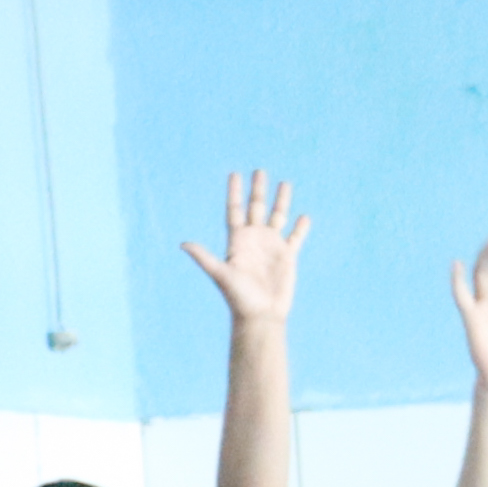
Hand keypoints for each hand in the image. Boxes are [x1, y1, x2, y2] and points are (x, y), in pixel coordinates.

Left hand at [182, 168, 305, 324]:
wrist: (260, 316)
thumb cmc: (238, 297)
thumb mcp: (221, 274)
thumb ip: (204, 257)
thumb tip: (183, 244)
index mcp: (237, 240)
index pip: (235, 210)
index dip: (234, 192)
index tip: (235, 174)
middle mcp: (254, 240)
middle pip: (256, 208)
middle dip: (258, 189)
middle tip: (259, 171)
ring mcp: (271, 247)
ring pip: (277, 217)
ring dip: (281, 201)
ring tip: (285, 183)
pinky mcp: (287, 257)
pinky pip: (296, 238)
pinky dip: (300, 227)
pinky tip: (304, 217)